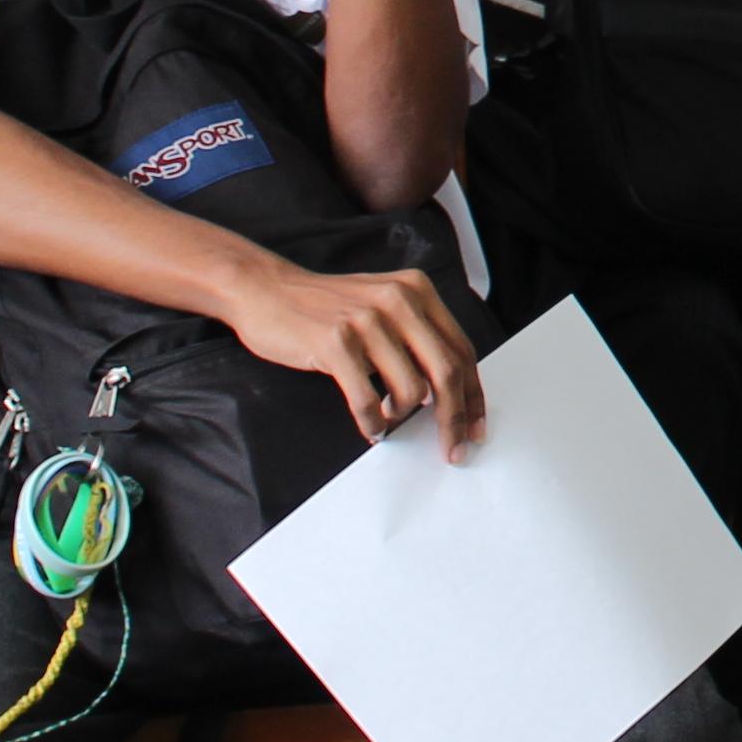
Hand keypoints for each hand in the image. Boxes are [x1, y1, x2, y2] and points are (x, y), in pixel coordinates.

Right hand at [224, 258, 485, 448]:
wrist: (266, 290)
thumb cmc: (325, 307)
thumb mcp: (383, 305)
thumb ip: (416, 335)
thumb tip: (449, 390)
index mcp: (417, 292)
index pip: (461, 350)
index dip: (473, 395)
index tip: (475, 428)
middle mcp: (399, 301)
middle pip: (446, 372)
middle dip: (454, 419)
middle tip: (452, 450)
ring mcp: (367, 321)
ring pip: (411, 390)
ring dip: (402, 418)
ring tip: (387, 419)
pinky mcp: (336, 343)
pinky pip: (367, 400)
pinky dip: (373, 423)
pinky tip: (370, 426)